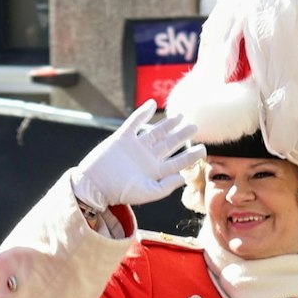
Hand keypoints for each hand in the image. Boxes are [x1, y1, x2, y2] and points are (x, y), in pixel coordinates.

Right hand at [68, 100, 198, 212]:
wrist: (94, 185)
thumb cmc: (120, 193)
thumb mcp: (147, 193)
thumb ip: (166, 186)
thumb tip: (183, 176)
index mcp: (155, 171)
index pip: (178, 161)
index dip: (191, 155)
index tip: (204, 149)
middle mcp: (147, 157)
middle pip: (169, 143)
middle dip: (182, 135)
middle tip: (194, 126)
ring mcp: (135, 147)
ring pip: (155, 132)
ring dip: (168, 124)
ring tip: (180, 116)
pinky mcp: (121, 138)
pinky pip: (134, 123)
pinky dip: (142, 113)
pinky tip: (151, 104)